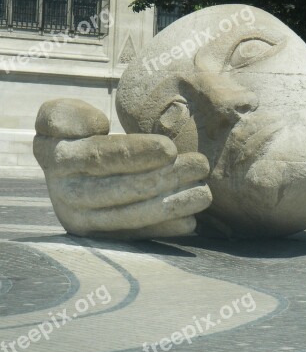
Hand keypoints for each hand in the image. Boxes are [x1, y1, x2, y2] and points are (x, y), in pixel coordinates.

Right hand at [33, 99, 211, 238]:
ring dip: (170, 206)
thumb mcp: (60, 114)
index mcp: (56, 157)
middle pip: (121, 188)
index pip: (99, 156)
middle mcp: (65, 194)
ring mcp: (82, 220)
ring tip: (204, 193)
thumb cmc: (73, 131)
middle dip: (164, 178)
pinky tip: (190, 222)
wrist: (64, 168)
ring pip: (130, 216)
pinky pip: (134, 236)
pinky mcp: (99, 237)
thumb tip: (94, 126)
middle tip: (201, 165)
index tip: (170, 148)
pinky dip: (162, 230)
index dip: (135, 153)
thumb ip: (66, 114)